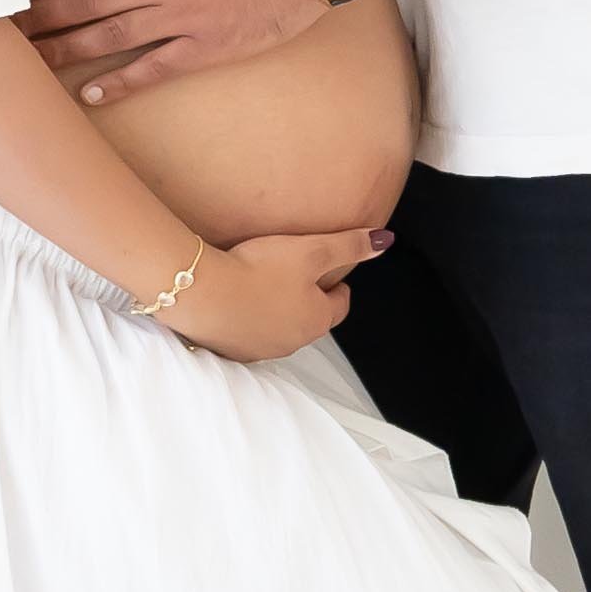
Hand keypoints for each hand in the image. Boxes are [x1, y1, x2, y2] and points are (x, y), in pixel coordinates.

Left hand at [9, 0, 330, 105]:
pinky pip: (155, 67)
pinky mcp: (207, 46)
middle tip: (2, 32)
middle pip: (84, 0)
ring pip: (109, 37)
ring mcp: (182, 15)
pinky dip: (121, 82)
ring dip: (65, 50)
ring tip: (30, 64)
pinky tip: (90, 93)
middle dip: (39, 16)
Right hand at [170, 227, 394, 362]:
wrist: (205, 294)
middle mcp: (292, 342)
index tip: (336, 276)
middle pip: (310, 319)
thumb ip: (349, 245)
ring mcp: (261, 349)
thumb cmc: (260, 271)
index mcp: (316, 320)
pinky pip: (250, 334)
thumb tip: (385, 242)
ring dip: (279, 310)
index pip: (339, 306)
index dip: (340, 288)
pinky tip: (239, 300)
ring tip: (268, 284)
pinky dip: (251, 319)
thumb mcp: (312, 250)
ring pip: (280, 328)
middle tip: (301, 276)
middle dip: (310, 300)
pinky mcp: (232, 349)